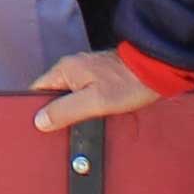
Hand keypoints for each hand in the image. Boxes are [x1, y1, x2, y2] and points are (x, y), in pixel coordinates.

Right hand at [31, 49, 164, 131]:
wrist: (156, 70)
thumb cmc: (128, 83)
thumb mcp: (93, 102)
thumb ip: (64, 110)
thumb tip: (41, 120)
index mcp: (65, 69)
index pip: (38, 90)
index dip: (38, 108)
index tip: (43, 123)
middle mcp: (73, 66)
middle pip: (53, 93)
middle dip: (57, 111)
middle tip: (67, 127)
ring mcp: (87, 70)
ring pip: (69, 94)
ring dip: (74, 109)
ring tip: (84, 121)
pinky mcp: (100, 76)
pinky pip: (84, 92)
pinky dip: (86, 104)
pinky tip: (96, 113)